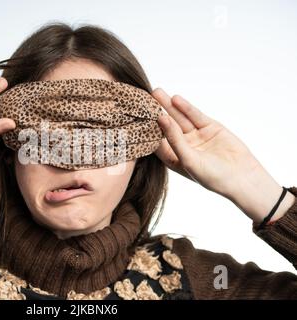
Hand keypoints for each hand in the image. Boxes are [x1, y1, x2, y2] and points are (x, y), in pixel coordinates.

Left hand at [152, 88, 294, 221]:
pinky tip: (175, 99)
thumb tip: (161, 118)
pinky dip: (186, 107)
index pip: (156, 140)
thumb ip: (174, 139)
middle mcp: (182, 146)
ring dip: (168, 106)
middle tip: (143, 98)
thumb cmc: (212, 177)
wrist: (243, 178)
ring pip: (179, 118)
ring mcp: (195, 136)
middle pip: (166, 126)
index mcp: (173, 158)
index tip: (135, 116)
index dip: (147, 129)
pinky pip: (194, 116)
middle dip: (156, 112)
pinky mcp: (209, 128)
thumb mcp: (188, 159)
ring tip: (156, 92)